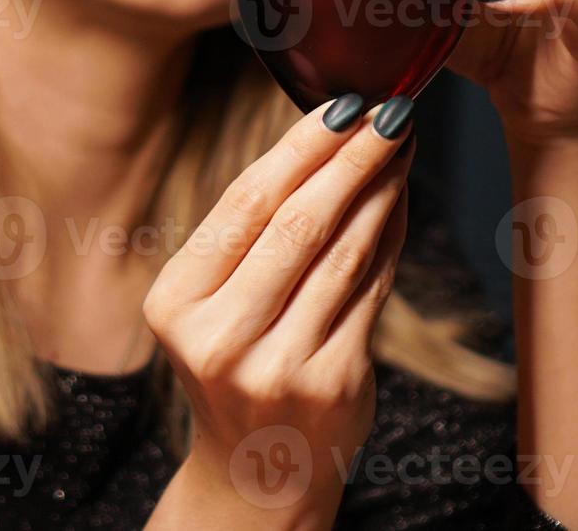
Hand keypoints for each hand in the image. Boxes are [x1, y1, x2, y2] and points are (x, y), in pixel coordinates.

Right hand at [142, 95, 415, 527]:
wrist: (256, 474)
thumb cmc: (236, 366)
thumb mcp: (214, 306)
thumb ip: (253, 237)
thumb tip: (325, 137)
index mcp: (176, 304)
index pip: (244, 205)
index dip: (300, 147)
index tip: (342, 104)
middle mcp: (220, 339)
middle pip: (297, 224)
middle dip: (352, 157)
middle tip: (390, 110)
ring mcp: (277, 367)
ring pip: (344, 254)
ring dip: (381, 190)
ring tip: (402, 146)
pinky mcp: (333, 385)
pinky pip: (372, 292)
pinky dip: (391, 239)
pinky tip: (401, 203)